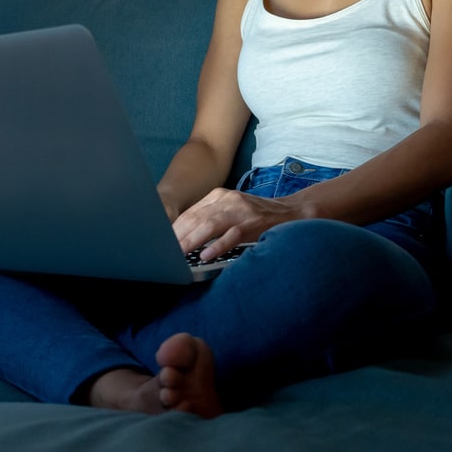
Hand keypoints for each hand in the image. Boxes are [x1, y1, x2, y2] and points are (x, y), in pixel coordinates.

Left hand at [172, 187, 299, 259]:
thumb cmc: (257, 216)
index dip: (174, 229)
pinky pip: (232, 235)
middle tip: (164, 253)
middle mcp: (228, 199)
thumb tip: (183, 238)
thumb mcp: (231, 210)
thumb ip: (210, 219)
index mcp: (219, 195)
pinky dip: (217, 246)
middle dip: (178, 236)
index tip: (160, 244)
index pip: (190, 213)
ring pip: (210, 225)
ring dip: (192, 241)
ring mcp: (241, 210)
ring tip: (179, 255)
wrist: (291, 212)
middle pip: (196, 218)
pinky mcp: (254, 223)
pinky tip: (205, 255)